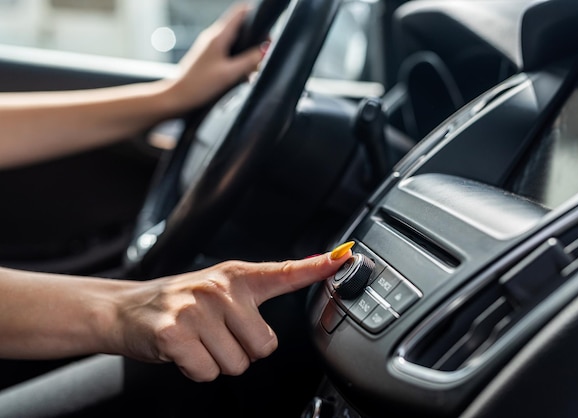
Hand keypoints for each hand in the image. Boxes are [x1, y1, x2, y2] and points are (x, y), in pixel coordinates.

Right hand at [114, 248, 351, 381]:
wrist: (127, 309)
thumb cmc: (180, 302)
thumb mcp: (220, 289)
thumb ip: (254, 296)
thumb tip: (294, 294)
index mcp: (236, 276)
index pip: (285, 272)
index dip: (317, 267)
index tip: (344, 258)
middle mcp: (219, 288)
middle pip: (263, 346)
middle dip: (242, 351)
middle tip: (216, 336)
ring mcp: (196, 310)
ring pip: (236, 364)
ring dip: (217, 362)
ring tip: (198, 341)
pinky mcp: (176, 334)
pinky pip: (208, 372)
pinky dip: (196, 371)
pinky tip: (184, 351)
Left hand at [165, 4, 264, 112]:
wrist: (177, 98)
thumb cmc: (198, 85)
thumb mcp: (229, 74)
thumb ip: (249, 61)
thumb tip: (265, 50)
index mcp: (218, 36)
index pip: (240, 12)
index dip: (256, 14)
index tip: (267, 28)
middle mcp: (214, 38)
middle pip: (241, 28)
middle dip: (255, 39)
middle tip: (264, 53)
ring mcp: (211, 48)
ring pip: (236, 43)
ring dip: (247, 53)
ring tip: (254, 69)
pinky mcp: (209, 58)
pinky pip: (229, 54)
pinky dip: (239, 62)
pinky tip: (242, 76)